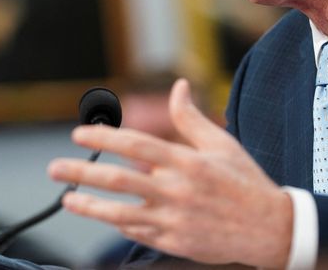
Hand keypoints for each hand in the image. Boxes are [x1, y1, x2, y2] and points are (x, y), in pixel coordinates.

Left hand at [48, 79, 293, 268]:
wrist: (272, 229)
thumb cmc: (245, 182)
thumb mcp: (222, 144)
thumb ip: (191, 118)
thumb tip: (178, 86)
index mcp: (187, 161)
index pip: (136, 144)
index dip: (104, 137)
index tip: (79, 134)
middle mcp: (176, 190)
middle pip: (118, 179)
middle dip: (81, 171)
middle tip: (55, 167)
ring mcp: (174, 219)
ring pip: (119, 212)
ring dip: (89, 205)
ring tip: (67, 198)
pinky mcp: (175, 242)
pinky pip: (137, 232)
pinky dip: (117, 223)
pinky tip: (103, 215)